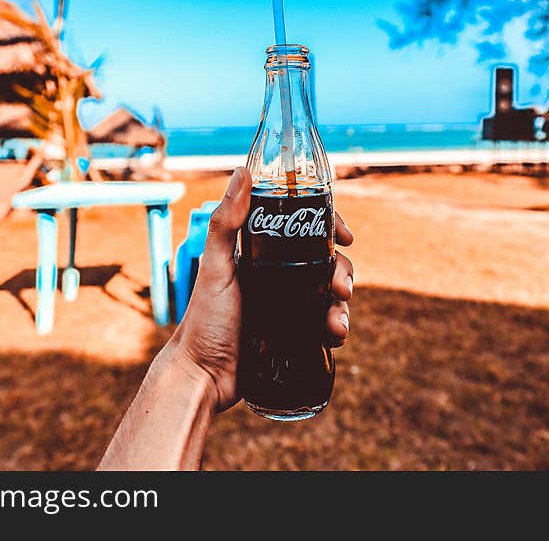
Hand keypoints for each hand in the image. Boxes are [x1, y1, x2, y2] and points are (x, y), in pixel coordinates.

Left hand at [170, 167, 354, 411]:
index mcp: (261, 254)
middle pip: (323, 262)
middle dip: (341, 272)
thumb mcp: (215, 267)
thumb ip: (226, 222)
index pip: (301, 230)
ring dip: (342, 304)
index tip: (346, 235)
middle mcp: (276, 276)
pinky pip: (324, 324)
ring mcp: (287, 305)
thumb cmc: (203, 320)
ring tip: (337, 321)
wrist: (204, 376)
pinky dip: (336, 327)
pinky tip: (335, 336)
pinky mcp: (294, 333)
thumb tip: (242, 172)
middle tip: (341, 288)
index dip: (328, 228)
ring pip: (328, 294)